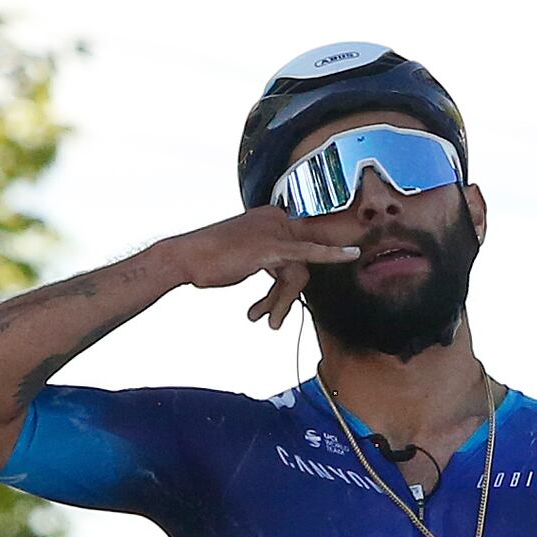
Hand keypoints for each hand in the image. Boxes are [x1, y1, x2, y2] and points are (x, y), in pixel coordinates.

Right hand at [157, 197, 403, 330]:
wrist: (185, 259)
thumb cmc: (208, 260)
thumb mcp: (244, 256)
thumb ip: (269, 259)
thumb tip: (286, 276)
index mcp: (271, 216)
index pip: (297, 248)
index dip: (292, 277)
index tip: (294, 288)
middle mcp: (277, 217)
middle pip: (300, 262)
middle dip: (285, 294)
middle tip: (269, 318)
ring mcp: (276, 230)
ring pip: (297, 273)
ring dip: (281, 301)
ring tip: (266, 320)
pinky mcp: (274, 246)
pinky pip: (309, 254)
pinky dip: (332, 254)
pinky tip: (351, 254)